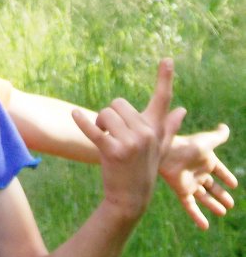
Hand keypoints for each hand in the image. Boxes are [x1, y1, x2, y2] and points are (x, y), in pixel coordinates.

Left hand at [73, 59, 185, 221]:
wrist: (131, 197)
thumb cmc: (144, 168)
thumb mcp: (159, 148)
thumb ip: (169, 127)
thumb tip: (182, 110)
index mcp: (156, 128)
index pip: (162, 99)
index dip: (165, 78)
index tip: (167, 59)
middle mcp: (146, 133)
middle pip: (118, 104)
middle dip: (110, 115)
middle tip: (112, 133)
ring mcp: (131, 142)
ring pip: (105, 113)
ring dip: (99, 123)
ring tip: (105, 140)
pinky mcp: (113, 151)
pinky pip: (93, 129)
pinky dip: (82, 121)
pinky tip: (74, 115)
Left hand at [160, 123, 236, 228]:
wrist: (165, 152)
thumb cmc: (186, 144)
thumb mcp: (207, 141)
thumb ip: (218, 136)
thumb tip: (226, 127)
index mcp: (204, 160)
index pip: (218, 170)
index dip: (226, 176)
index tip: (234, 184)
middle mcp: (197, 172)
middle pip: (211, 186)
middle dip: (220, 194)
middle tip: (230, 204)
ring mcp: (190, 182)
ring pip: (203, 197)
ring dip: (212, 205)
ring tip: (223, 213)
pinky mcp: (182, 191)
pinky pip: (191, 206)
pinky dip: (197, 216)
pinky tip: (205, 227)